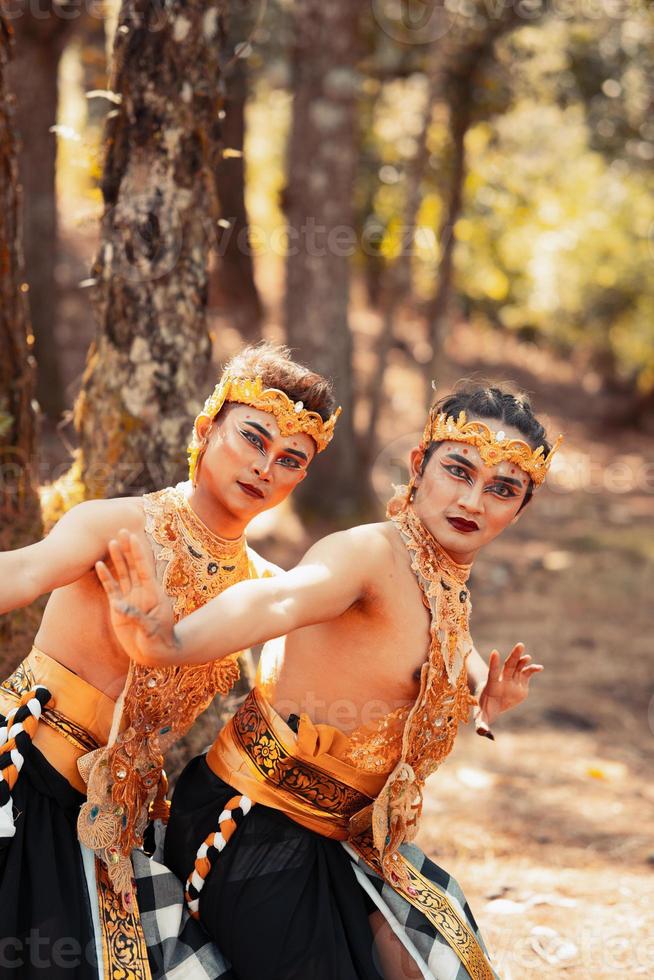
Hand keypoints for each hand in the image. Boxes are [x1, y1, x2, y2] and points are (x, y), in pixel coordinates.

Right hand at [95, 530, 176, 666]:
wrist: (154, 654)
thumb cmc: (159, 642)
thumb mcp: (152, 630)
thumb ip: (138, 617)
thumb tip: (120, 606)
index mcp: (153, 593)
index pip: (145, 568)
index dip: (139, 553)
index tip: (134, 537)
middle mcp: (141, 591)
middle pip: (134, 566)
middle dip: (128, 549)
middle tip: (122, 530)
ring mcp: (130, 598)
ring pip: (122, 573)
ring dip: (116, 559)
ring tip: (110, 542)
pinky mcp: (119, 607)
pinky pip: (111, 588)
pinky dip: (105, 577)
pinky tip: (99, 564)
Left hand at [474, 643, 542, 735]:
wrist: (491, 703)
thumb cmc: (484, 710)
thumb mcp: (481, 717)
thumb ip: (481, 724)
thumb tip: (483, 733)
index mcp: (492, 686)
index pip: (492, 672)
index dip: (494, 664)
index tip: (495, 652)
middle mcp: (502, 680)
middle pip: (508, 666)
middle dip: (514, 656)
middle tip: (520, 645)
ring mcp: (512, 679)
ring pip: (517, 667)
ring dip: (522, 659)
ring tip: (528, 656)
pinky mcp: (520, 682)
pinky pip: (527, 673)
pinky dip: (532, 670)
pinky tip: (539, 667)